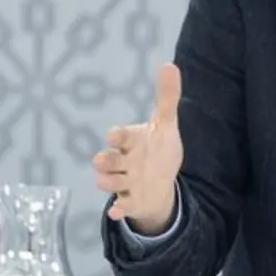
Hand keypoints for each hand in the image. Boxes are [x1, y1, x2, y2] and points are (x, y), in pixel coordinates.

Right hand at [93, 63, 183, 234]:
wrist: (159, 180)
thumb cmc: (157, 148)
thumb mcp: (166, 124)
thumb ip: (167, 97)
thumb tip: (169, 65)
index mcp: (130, 141)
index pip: (119, 136)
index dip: (117, 136)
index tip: (115, 135)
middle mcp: (123, 161)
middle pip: (106, 161)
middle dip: (105, 161)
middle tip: (105, 160)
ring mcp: (125, 182)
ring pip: (108, 183)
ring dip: (111, 183)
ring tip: (121, 182)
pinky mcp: (130, 200)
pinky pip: (121, 206)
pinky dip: (119, 209)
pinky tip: (119, 211)